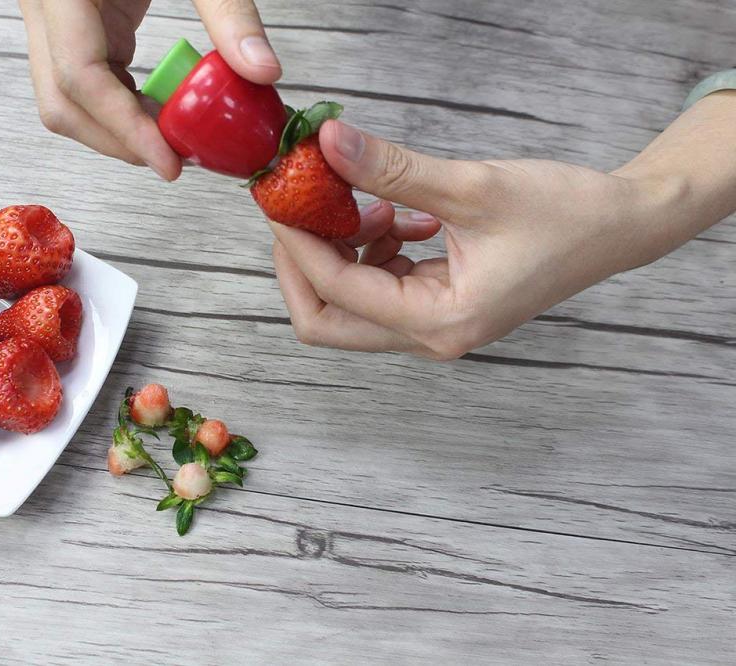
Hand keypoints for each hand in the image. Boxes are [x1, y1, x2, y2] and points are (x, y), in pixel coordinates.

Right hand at [19, 0, 280, 179]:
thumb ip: (230, 11)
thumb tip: (263, 73)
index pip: (80, 75)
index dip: (124, 129)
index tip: (169, 162)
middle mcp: (42, 1)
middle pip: (62, 101)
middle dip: (119, 141)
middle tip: (176, 159)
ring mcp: (49, 15)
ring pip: (65, 100)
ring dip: (118, 131)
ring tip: (174, 138)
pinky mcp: (69, 23)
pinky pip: (85, 81)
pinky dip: (120, 107)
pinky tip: (160, 113)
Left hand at [270, 91, 735, 357]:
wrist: (617, 227)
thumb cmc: (563, 213)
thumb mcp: (471, 187)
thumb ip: (393, 170)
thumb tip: (329, 144)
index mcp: (439, 322)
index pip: (336, 291)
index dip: (296, 242)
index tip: (276, 196)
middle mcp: (431, 337)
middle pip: (327, 320)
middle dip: (303, 261)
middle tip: (298, 206)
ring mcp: (433, 327)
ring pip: (349, 304)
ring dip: (341, 252)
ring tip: (370, 203)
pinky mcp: (437, 307)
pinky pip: (379, 288)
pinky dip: (371, 251)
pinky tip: (396, 215)